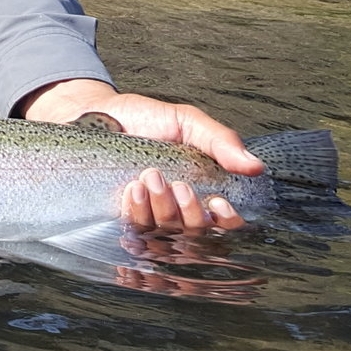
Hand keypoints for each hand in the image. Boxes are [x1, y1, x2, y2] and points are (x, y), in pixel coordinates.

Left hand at [18, 78, 264, 234]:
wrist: (95, 114)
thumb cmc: (143, 118)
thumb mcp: (184, 121)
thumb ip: (219, 140)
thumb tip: (255, 166)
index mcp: (200, 189)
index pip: (225, 223)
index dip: (227, 222)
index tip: (219, 204)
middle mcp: (177, 209)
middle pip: (197, 235)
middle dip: (190, 214)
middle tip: (176, 184)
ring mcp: (148, 217)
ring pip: (166, 236)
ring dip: (161, 211)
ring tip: (147, 178)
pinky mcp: (120, 218)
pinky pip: (135, 233)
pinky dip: (137, 215)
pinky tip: (131, 191)